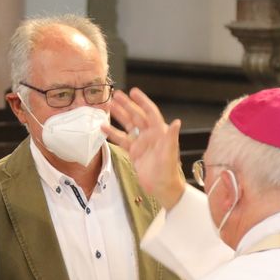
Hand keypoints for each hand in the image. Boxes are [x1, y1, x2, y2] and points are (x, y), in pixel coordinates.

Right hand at [103, 88, 187, 210]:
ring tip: (108, 106)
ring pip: (128, 125)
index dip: (142, 101)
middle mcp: (150, 135)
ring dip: (118, 116)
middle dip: (126, 105)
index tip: (133, 92)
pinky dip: (113, 133)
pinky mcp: (134, 152)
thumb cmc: (168, 171)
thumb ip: (171, 137)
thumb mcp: (170, 154)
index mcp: (159, 132)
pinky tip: (103, 127)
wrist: (162, 188)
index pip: (150, 112)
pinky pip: (122, 140)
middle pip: (136, 116)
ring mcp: (141, 143)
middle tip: (115, 95)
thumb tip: (177, 123)